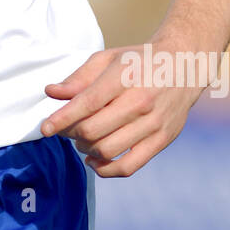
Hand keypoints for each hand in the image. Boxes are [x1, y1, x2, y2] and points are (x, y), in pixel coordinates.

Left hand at [40, 43, 205, 176]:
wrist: (184, 65)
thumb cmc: (139, 61)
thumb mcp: (107, 59)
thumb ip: (79, 77)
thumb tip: (51, 92)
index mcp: (125, 76)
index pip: (87, 103)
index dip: (61, 119)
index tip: (45, 129)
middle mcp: (141, 101)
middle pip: (93, 130)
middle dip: (71, 133)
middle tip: (66, 129)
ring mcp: (154, 123)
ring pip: (108, 149)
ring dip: (86, 149)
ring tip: (82, 140)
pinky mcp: (163, 140)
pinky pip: (130, 166)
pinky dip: (106, 169)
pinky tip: (94, 159)